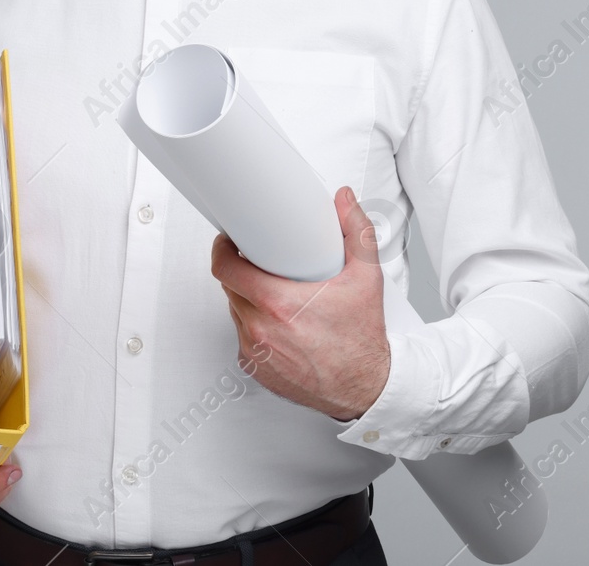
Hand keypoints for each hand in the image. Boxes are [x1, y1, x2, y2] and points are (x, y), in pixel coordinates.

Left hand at [211, 186, 390, 420]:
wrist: (365, 389)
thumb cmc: (362, 339)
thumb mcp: (366, 278)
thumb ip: (355, 231)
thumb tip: (343, 200)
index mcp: (278, 304)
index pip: (225, 269)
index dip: (222, 250)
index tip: (229, 241)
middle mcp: (260, 330)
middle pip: (230, 288)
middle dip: (243, 273)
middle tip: (264, 266)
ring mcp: (255, 352)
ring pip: (236, 311)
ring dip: (249, 300)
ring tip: (276, 295)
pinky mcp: (256, 368)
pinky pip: (244, 337)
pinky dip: (256, 327)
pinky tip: (279, 324)